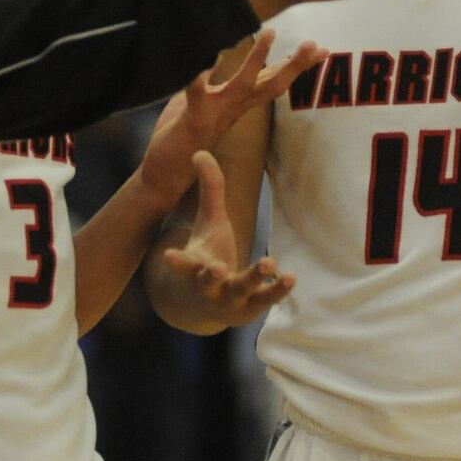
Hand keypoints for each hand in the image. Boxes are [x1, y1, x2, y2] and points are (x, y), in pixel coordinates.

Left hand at [138, 31, 326, 204]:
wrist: (165, 175)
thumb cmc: (184, 137)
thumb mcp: (203, 104)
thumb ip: (214, 84)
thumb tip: (218, 57)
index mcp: (237, 105)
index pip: (272, 82)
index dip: (295, 67)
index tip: (322, 50)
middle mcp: (233, 109)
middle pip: (271, 85)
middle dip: (294, 65)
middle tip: (317, 45)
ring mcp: (215, 114)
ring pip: (243, 84)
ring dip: (257, 60)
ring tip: (270, 34)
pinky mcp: (193, 119)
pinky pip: (197, 94)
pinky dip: (198, 75)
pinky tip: (204, 56)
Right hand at [159, 152, 293, 326]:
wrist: (208, 304)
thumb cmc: (208, 254)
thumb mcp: (208, 220)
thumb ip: (208, 189)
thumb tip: (200, 151)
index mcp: (193, 264)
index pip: (182, 263)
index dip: (176, 261)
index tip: (170, 256)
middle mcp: (207, 286)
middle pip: (207, 281)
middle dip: (211, 276)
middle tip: (218, 269)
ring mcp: (228, 301)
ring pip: (239, 290)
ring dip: (252, 277)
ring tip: (268, 262)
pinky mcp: (250, 309)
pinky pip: (265, 300)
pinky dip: (277, 290)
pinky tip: (290, 277)